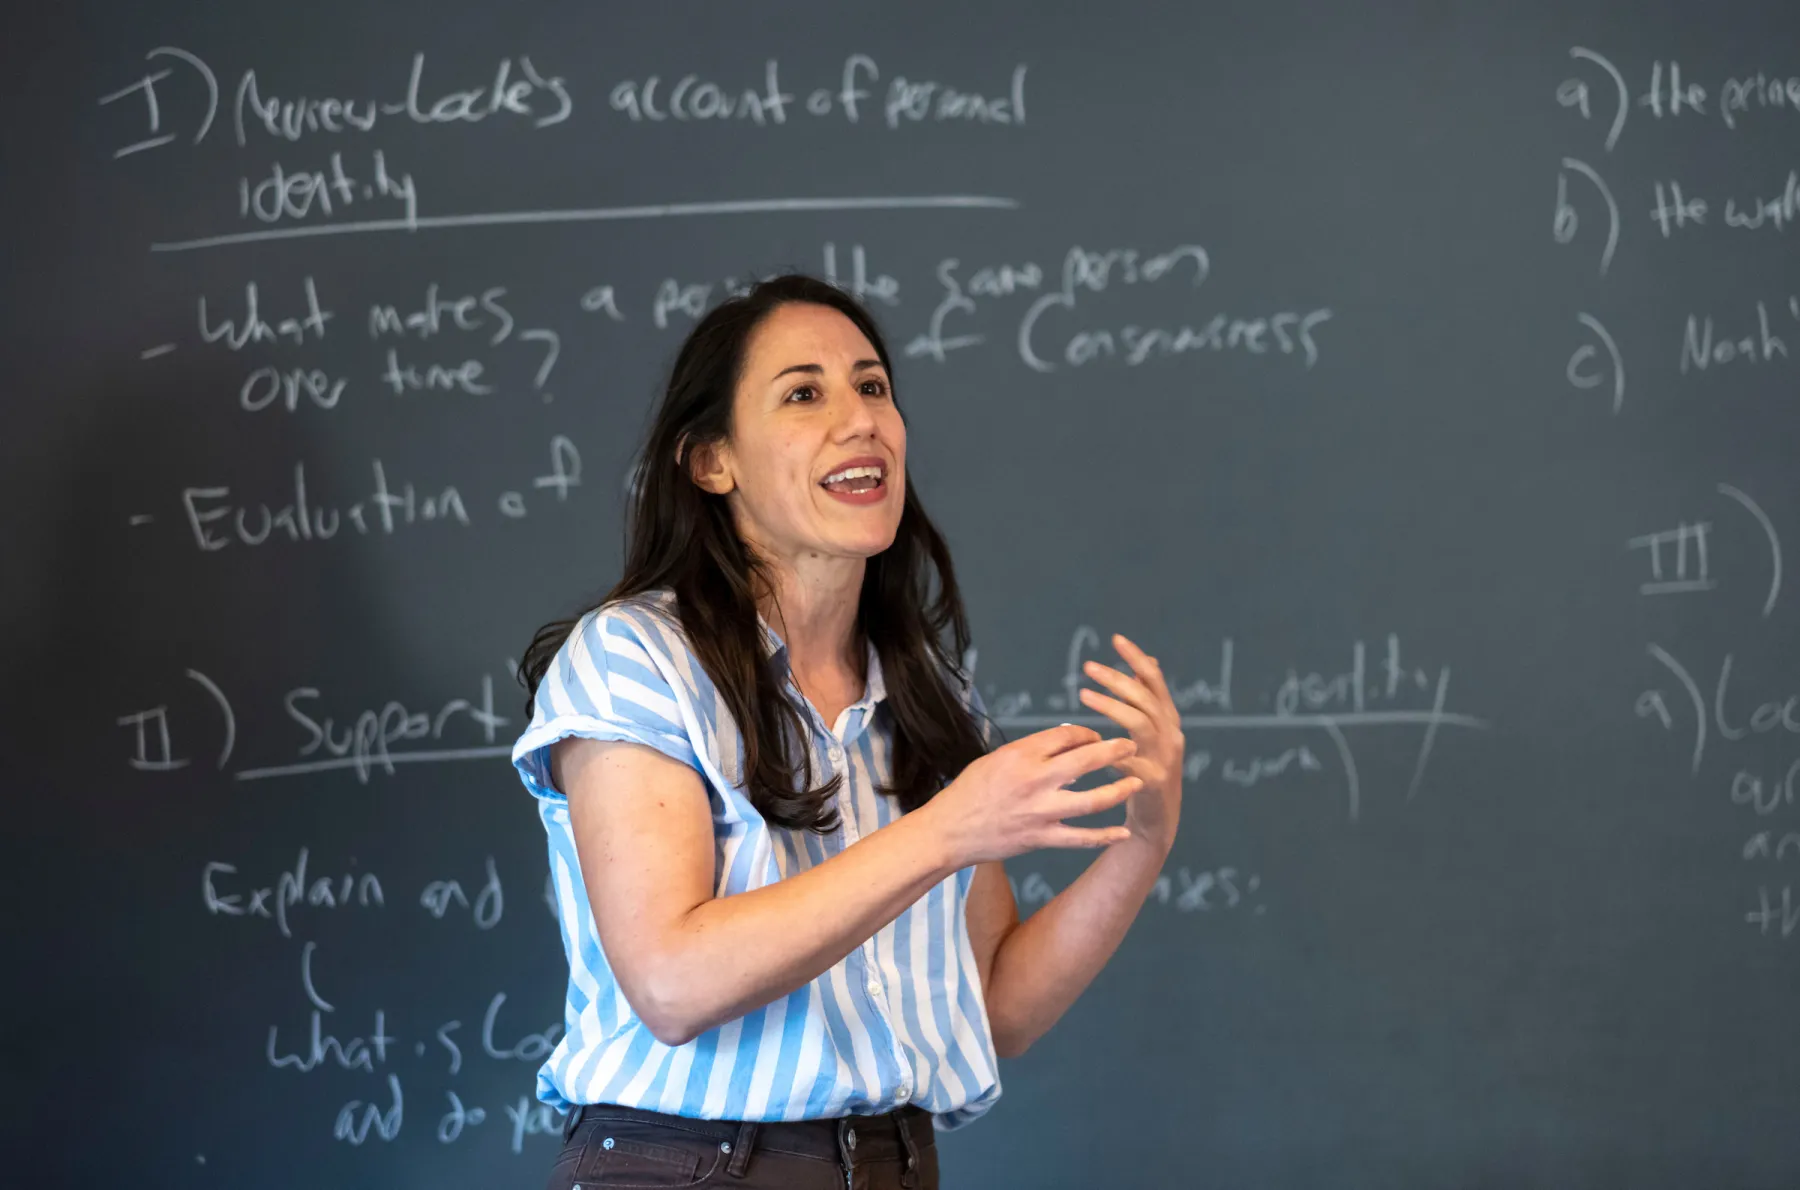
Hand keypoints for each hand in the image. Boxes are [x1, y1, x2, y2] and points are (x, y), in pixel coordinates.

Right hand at [929, 726, 1141, 865]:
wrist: (950, 831)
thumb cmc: (970, 790)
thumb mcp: (997, 758)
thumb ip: (1032, 750)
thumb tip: (1069, 740)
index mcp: (1021, 754)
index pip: (1067, 735)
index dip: (1088, 734)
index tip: (1097, 738)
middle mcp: (1034, 780)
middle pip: (1087, 760)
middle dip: (1116, 751)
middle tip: (1133, 747)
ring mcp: (1040, 812)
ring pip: (1093, 800)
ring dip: (1120, 790)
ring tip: (1138, 782)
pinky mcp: (1041, 838)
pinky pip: (1081, 838)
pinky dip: (1105, 836)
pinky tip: (1123, 832)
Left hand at [1077, 634, 1184, 853]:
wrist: (1157, 821)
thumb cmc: (1147, 771)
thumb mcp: (1151, 732)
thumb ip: (1148, 700)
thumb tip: (1148, 662)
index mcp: (1168, 720)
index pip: (1155, 681)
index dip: (1137, 659)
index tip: (1116, 639)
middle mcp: (1171, 735)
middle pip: (1146, 698)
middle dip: (1118, 679)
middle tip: (1088, 667)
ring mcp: (1165, 758)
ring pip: (1141, 723)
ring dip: (1112, 706)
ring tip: (1084, 694)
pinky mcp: (1153, 782)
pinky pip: (1131, 761)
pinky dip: (1112, 750)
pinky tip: (1091, 741)